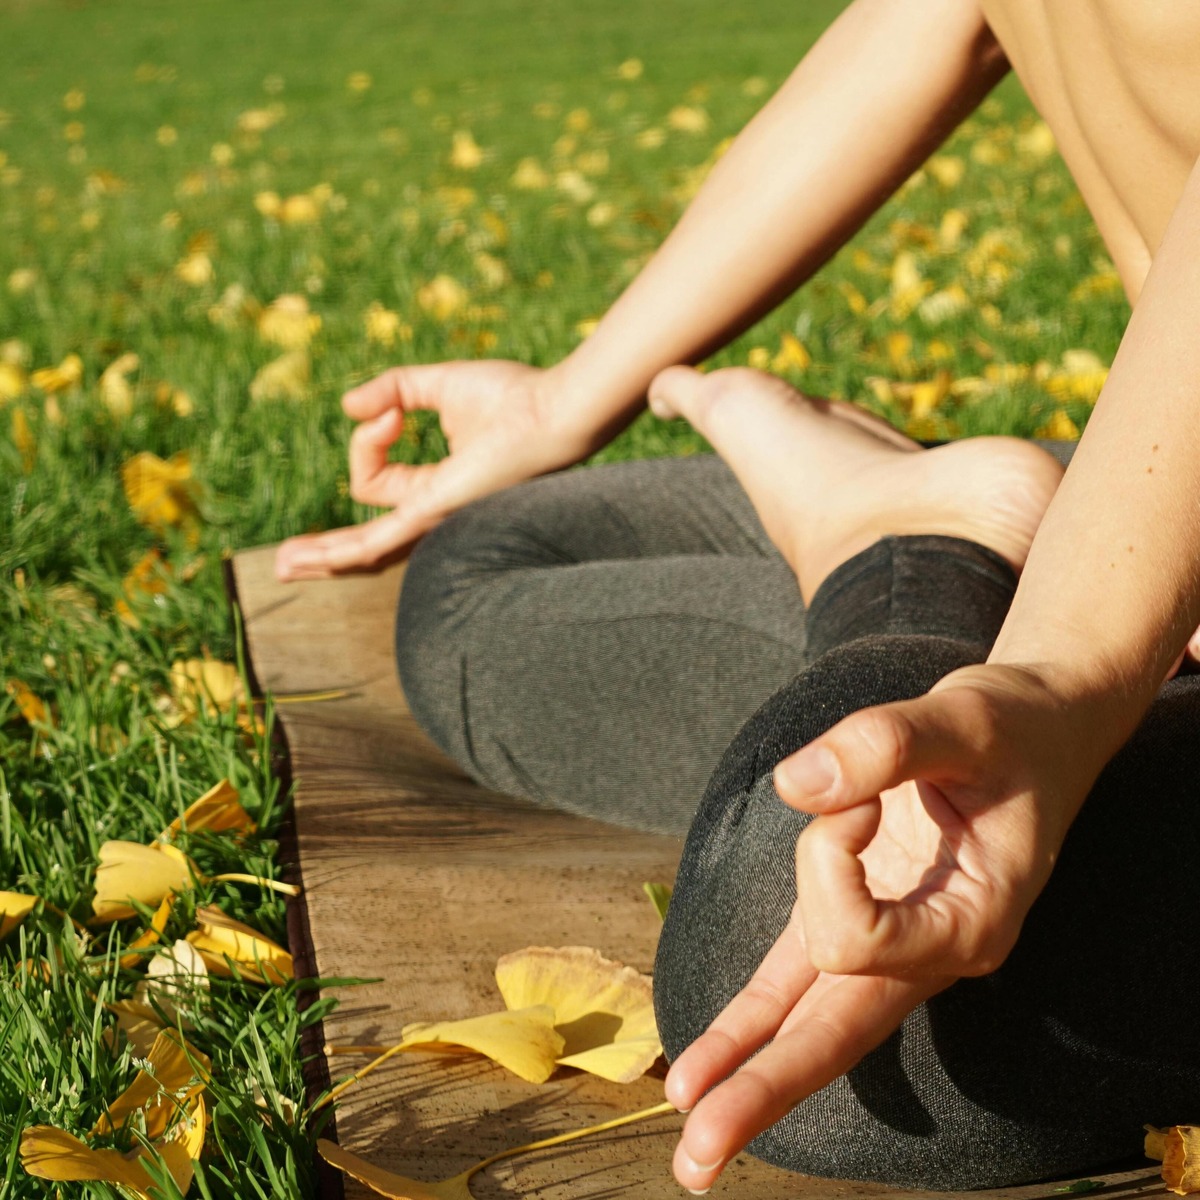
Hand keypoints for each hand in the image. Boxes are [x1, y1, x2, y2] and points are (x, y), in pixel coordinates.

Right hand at [274, 360, 594, 579]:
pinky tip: (306, 560)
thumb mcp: (437, 385)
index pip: (373, 481)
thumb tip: (350, 406)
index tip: (392, 410)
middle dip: (326, 549)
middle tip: (287, 559)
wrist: (553, 409)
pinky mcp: (434, 513)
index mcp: (435, 487)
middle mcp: (434, 512)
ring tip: (283, 567)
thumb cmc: (513, 397)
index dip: (367, 438)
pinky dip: (338, 551)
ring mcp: (434, 519)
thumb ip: (393, 390)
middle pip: (366, 536)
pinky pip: (375, 542)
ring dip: (322, 557)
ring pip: (364, 550)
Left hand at [664, 661, 1104, 1192]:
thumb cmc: (1010, 730)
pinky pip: (797, 981)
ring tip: (689, 1130)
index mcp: (972, 920)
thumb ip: (884, 745)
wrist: (1034, 730)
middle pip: (836, 1037)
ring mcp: (894, 941)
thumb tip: (795, 784)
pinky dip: (752, 1019)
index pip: (855, 933)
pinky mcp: (858, 915)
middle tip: (698, 1156)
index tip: (854, 791)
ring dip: (748, 1074)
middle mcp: (931, 948)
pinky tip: (712, 1064)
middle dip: (764, 1090)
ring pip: (812, 1022)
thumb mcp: (963, 717)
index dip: (826, 857)